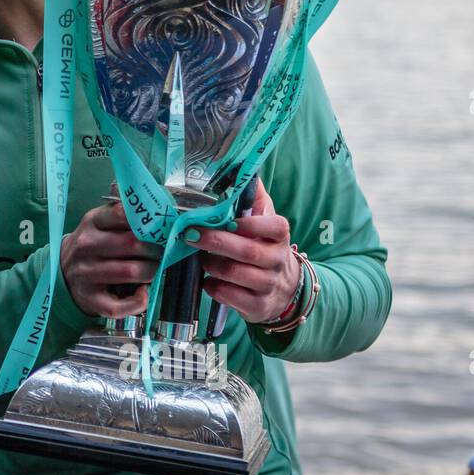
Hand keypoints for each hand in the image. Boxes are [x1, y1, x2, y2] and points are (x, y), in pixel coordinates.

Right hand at [60, 182, 163, 317]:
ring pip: (132, 271)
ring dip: (151, 271)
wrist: (62, 271)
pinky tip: (143, 293)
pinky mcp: (91, 298)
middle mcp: (86, 246)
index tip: (159, 226)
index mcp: (91, 223)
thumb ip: (123, 216)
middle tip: (161, 251)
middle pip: (133, 244)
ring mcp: (87, 273)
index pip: (121, 213)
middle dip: (156, 249)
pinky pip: (121, 305)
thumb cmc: (91, 245)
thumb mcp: (99, 223)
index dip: (147, 220)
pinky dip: (139, 301)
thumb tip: (158, 211)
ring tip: (153, 269)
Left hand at [182, 177, 301, 324]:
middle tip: (189, 234)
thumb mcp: (266, 223)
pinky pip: (229, 297)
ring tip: (198, 257)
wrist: (284, 291)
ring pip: (235, 274)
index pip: (273, 226)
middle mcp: (277, 261)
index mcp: (279, 237)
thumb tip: (243, 168)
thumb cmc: (265, 248)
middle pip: (246, 251)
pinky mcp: (257, 306)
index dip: (249, 223)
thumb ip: (254, 198)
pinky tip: (206, 280)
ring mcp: (268, 285)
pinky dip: (213, 287)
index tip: (225, 219)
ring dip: (211, 264)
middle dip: (214, 241)